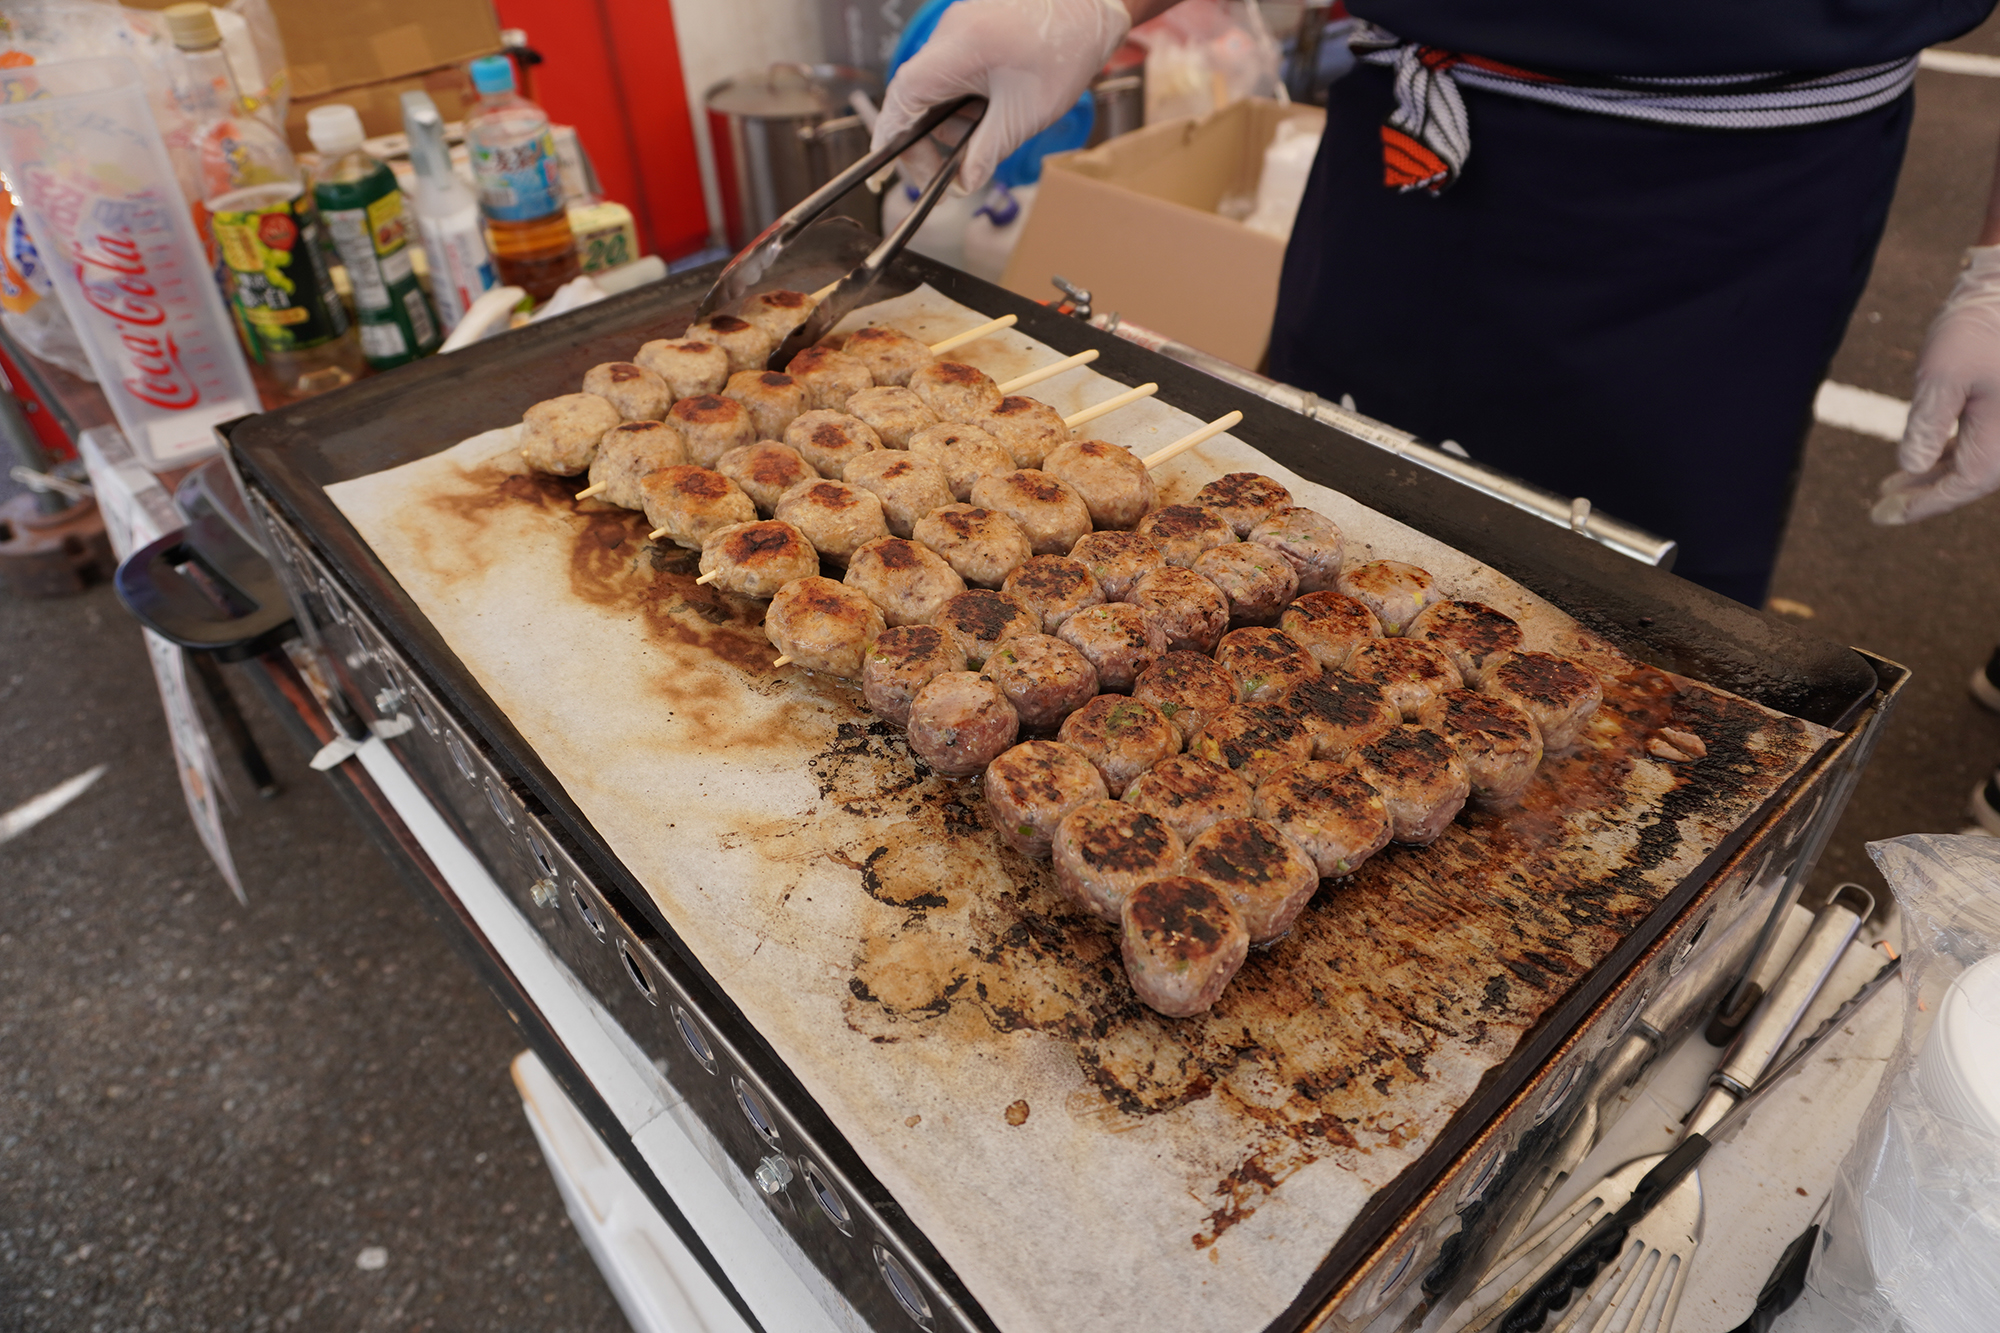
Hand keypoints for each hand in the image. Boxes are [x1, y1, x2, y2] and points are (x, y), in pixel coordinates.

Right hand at [872, 0, 1131, 193]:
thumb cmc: (1064, 48)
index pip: (901, 98)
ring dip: (957, 119)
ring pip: (938, 88)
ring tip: (995, 126)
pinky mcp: (972, 28)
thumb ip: (987, 151)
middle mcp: (947, 35)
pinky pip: (955, 71)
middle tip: (957, 171)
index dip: (890, 136)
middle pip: (917, 98)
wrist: (1093, 4)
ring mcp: (958, 28)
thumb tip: (964, 182)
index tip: (887, 168)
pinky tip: (998, 104)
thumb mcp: (1024, 114)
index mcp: (953, 51)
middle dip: (934, 139)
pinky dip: (969, 97)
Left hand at [1873, 245, 1999, 523]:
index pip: (1961, 485)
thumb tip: (1911, 467)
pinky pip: (1981, 438)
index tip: (1880, 514)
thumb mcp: (1942, 375)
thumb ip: (1926, 425)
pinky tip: (1922, 455)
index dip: (1920, 504)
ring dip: (1934, 471)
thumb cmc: (1982, 323)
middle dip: (1924, 492)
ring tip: (1892, 484)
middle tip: (1879, 506)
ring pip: (1975, 458)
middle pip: (1970, 478)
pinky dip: (1949, 448)